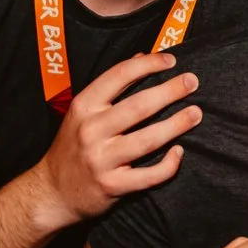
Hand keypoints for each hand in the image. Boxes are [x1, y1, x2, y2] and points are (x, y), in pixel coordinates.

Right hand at [31, 51, 202, 230]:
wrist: (52, 192)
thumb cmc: (73, 147)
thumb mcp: (83, 112)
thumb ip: (111, 86)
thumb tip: (143, 56)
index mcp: (84, 107)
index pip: (118, 76)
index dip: (147, 65)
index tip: (171, 60)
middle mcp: (91, 131)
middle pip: (138, 107)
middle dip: (169, 92)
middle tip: (192, 82)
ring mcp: (100, 160)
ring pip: (147, 140)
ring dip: (176, 125)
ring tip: (195, 113)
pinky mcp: (112, 185)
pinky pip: (148, 175)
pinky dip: (168, 164)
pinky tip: (179, 152)